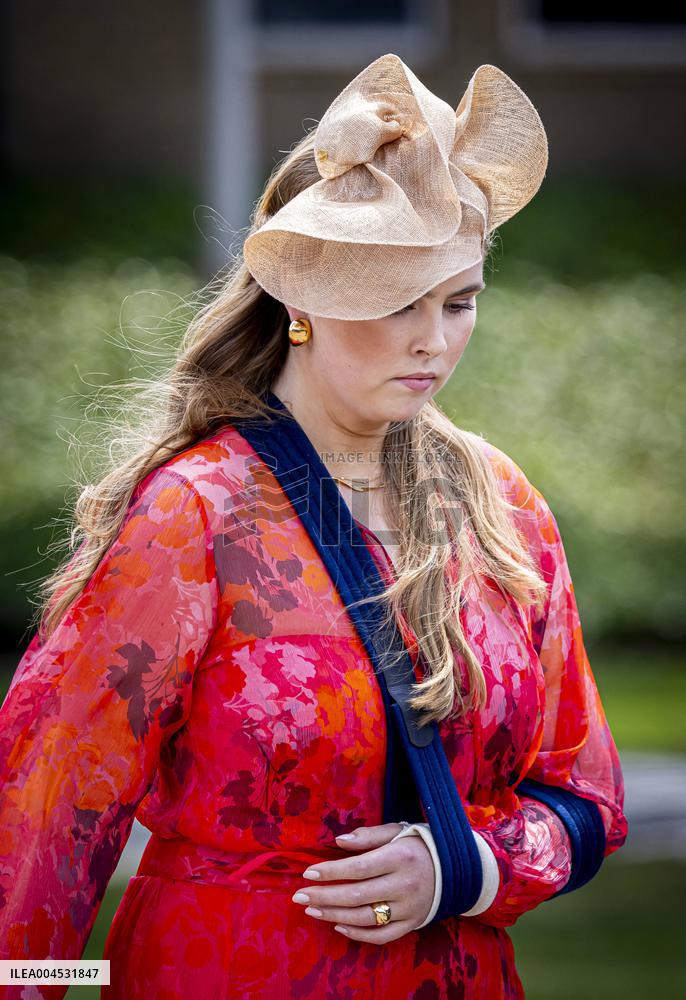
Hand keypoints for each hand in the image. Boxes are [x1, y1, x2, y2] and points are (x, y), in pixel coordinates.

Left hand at [290, 822, 434, 943]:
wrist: (456, 869)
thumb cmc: (418, 844)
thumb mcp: (397, 831)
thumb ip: (368, 836)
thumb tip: (338, 842)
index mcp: (400, 857)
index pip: (358, 867)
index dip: (331, 871)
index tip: (307, 873)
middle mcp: (405, 885)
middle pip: (357, 895)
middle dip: (324, 896)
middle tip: (299, 896)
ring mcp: (410, 908)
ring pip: (366, 918)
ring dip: (334, 915)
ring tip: (312, 909)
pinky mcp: (413, 924)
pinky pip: (382, 936)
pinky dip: (358, 934)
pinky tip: (337, 925)